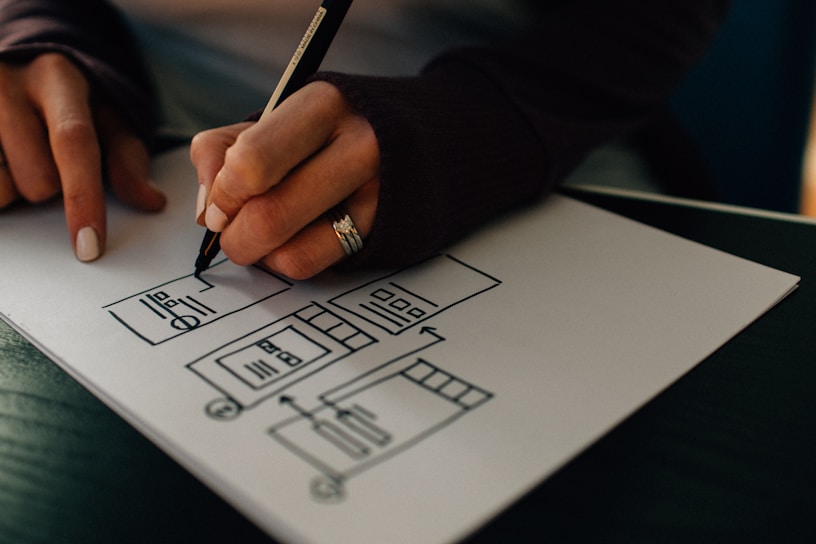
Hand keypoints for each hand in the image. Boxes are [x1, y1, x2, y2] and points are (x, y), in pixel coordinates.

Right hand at [0, 53, 165, 260]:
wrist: (21, 59)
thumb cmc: (73, 100)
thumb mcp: (109, 118)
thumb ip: (129, 159)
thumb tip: (150, 201)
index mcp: (58, 79)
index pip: (74, 143)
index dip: (84, 199)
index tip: (89, 245)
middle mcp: (8, 83)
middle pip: (37, 178)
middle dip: (50, 189)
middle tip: (49, 163)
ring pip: (0, 187)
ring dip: (14, 188)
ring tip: (19, 158)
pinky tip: (2, 163)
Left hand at [190, 81, 379, 279]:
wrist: (410, 138)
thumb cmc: (323, 129)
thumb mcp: (273, 117)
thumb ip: (222, 149)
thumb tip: (207, 210)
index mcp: (323, 105)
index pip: (253, 161)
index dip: (223, 193)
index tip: (218, 202)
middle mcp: (359, 147)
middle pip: (269, 216)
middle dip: (232, 235)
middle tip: (228, 229)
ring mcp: (376, 194)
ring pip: (288, 251)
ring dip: (256, 253)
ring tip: (259, 234)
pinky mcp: (378, 230)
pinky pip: (309, 265)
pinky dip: (282, 261)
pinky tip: (287, 241)